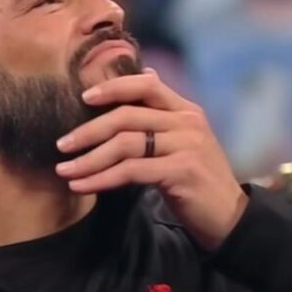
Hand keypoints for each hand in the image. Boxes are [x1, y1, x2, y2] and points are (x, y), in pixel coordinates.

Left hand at [55, 69, 245, 250]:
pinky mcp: (181, 171)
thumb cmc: (197, 179)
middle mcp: (187, 122)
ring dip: (88, 158)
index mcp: (186, 110)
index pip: (146, 85)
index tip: (83, 98)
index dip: (112, 87)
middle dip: (88, 130)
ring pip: (124, 144)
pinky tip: (82, 186)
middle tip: (62, 145)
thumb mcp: (183, 140)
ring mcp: (186, 146)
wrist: (229, 217)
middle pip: (126, 116)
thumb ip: (162, 113)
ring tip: (65, 170)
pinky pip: (130, 171)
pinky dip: (100, 178)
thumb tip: (146, 74)